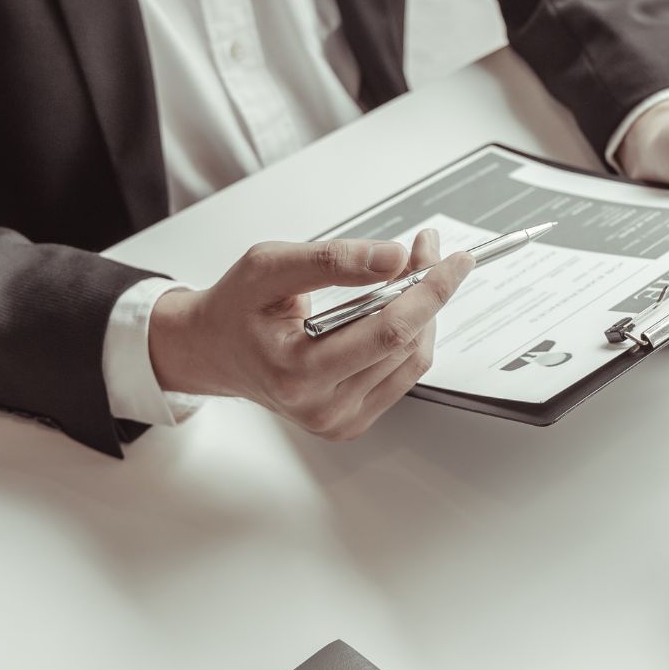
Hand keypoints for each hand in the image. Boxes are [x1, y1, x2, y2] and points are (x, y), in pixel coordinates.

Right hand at [148, 230, 473, 439]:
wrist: (214, 351)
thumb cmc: (236, 308)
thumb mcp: (270, 266)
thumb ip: (332, 260)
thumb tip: (393, 257)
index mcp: (296, 371)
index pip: (387, 332)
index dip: (429, 291)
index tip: (454, 260)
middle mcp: (321, 406)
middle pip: (406, 344)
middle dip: (427, 290)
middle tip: (426, 249)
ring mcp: (339, 419)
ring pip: (413, 359)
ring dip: (422, 311)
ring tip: (408, 272)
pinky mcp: (351, 420)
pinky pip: (403, 373)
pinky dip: (411, 335)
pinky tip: (398, 306)